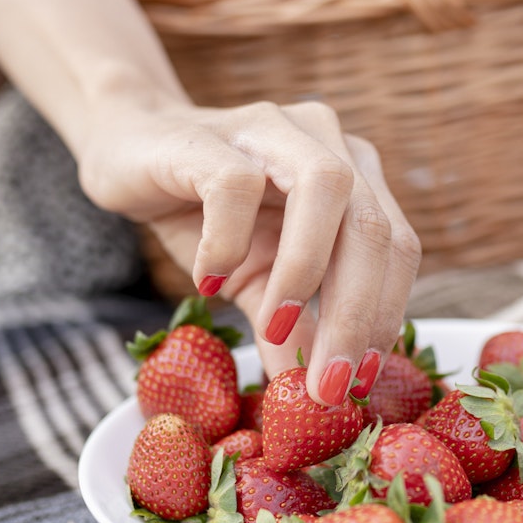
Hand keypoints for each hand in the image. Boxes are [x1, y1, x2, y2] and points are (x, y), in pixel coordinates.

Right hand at [76, 97, 422, 406]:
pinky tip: (208, 282)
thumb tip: (314, 393)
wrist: (126, 148)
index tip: (359, 385)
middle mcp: (329, 142)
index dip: (386, 316)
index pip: (396, 248)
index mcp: (357, 174)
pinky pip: (234, 185)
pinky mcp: (211, 135)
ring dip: (305, 271)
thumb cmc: (203, 212)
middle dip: (355, 313)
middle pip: (371, 225)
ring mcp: (274, 128)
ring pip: (326, 186)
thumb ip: (291, 328)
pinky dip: (227, 242)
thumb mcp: (256, 279)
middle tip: (327, 383)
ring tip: (275, 329)